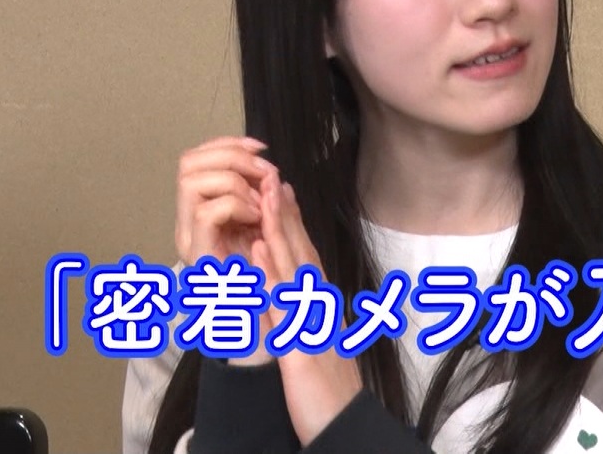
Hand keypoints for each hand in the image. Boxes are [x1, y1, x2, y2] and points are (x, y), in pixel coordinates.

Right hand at [176, 135, 277, 365]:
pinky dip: (234, 205)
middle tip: (264, 171)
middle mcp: (190, 227)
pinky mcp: (198, 259)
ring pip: (190, 180)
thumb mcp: (276, 245)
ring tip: (260, 200)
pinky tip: (255, 219)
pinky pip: (206, 213)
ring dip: (232, 179)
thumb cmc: (269, 296)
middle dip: (230, 155)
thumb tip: (277, 180)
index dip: (228, 144)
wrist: (264, 339)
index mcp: (207, 219)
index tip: (261, 147)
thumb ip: (272, 213)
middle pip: (187, 162)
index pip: (200, 158)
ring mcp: (191, 242)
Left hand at [252, 180, 363, 444]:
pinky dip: (269, 274)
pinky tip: (257, 250)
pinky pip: (281, 306)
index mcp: (320, 308)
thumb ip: (309, 319)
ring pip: (292, 269)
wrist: (344, 428)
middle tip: (273, 174)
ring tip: (266, 193)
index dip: (292, 222)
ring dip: (278, 229)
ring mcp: (310, 325)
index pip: (305, 257)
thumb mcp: (318, 348)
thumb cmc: (330, 394)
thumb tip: (306, 298)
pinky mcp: (299, 347)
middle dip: (284, 213)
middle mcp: (318, 309)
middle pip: (300, 252)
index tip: (282, 190)